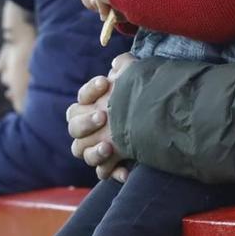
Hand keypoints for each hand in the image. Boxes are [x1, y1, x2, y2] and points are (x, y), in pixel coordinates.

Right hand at [69, 53, 132, 180]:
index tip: (105, 82)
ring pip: (81, 152)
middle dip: (86, 122)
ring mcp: (95, 147)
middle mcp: (88, 128)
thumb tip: (117, 63)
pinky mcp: (108, 165)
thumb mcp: (136, 82)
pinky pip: (102, 172)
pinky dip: (113, 171)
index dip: (90, 91)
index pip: (82, 97)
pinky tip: (126, 171)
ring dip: (94, 151)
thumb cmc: (141, 101)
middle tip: (103, 116)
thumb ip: (127, 68)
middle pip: (74, 127)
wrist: (161, 125)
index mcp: (92, 106)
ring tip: (108, 147)